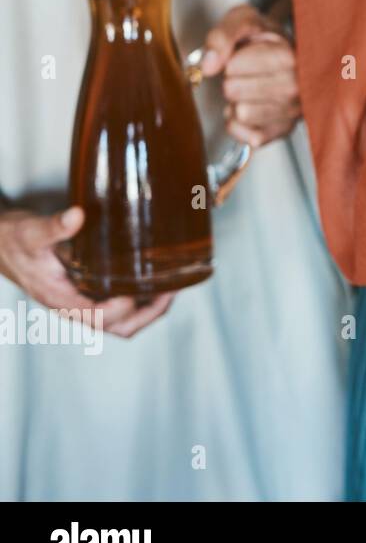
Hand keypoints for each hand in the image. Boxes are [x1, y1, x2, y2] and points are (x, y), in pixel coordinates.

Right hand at [0, 208, 174, 337]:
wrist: (2, 244)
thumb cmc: (14, 241)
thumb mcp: (31, 232)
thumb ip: (53, 227)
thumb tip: (76, 216)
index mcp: (61, 299)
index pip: (99, 318)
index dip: (124, 308)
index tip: (141, 285)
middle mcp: (75, 306)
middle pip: (119, 327)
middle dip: (149, 313)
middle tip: (172, 288)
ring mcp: (84, 302)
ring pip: (124, 320)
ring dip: (150, 307)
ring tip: (172, 284)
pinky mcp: (89, 292)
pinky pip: (121, 305)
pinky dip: (142, 298)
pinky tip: (155, 277)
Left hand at [202, 4, 300, 146]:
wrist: (292, 53)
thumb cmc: (266, 37)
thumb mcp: (244, 19)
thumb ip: (221, 35)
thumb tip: (208, 66)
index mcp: (288, 56)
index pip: (232, 67)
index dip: (232, 60)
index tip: (247, 55)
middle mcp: (296, 87)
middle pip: (232, 91)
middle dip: (233, 80)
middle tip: (250, 72)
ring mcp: (293, 112)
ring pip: (239, 114)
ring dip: (238, 102)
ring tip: (254, 88)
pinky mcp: (285, 130)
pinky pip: (245, 135)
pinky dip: (242, 123)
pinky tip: (255, 106)